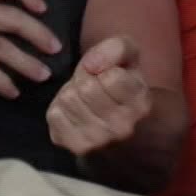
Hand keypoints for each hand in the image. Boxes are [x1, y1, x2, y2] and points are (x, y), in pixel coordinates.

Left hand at [47, 36, 152, 156]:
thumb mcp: (128, 57)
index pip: (112, 77)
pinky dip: (60, 108)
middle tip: (91, 84)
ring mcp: (98, 141)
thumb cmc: (122, 87)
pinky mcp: (75, 147)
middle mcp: (122, 127)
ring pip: (68, 99)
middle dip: (84, 78)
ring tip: (83, 98)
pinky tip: (73, 112)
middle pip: (86, 87)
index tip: (106, 73)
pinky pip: (54, 115)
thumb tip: (91, 65)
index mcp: (140, 103)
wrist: (117, 129)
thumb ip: (116, 48)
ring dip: (71, 92)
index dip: (103, 67)